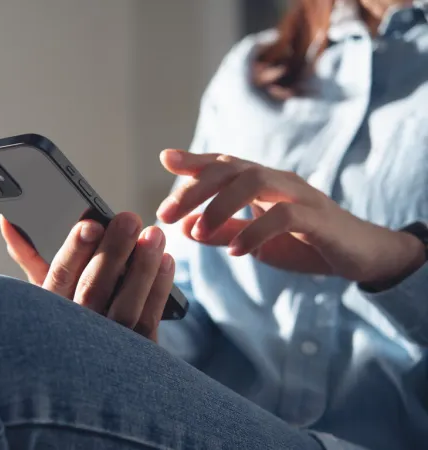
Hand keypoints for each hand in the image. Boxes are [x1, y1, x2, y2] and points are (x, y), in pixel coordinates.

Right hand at [0, 213, 174, 340]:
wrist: (92, 376)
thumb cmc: (67, 320)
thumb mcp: (45, 293)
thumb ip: (29, 256)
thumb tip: (8, 220)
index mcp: (47, 312)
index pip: (58, 278)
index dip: (74, 251)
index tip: (90, 225)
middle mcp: (74, 331)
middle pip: (93, 289)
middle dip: (113, 251)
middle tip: (129, 219)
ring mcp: (107, 348)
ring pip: (125, 307)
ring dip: (142, 267)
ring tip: (153, 235)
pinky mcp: (137, 354)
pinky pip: (148, 320)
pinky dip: (158, 288)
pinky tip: (164, 261)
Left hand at [156, 149, 425, 287]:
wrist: (360, 256)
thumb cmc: (304, 243)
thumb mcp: (254, 240)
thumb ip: (221, 232)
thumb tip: (182, 227)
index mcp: (262, 182)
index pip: (224, 163)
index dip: (195, 159)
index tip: (165, 159)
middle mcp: (278, 180)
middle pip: (231, 168)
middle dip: (194, 189)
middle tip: (167, 214)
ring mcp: (300, 195)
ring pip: (254, 181)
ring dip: (219, 207)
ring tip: (199, 232)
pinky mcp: (319, 218)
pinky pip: (284, 215)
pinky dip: (254, 231)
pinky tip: (235, 251)